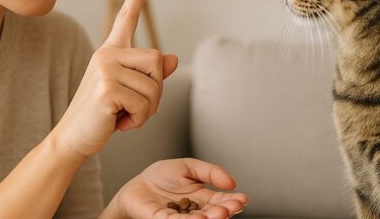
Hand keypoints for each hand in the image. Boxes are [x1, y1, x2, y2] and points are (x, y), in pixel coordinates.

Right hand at [52, 0, 178, 160]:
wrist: (74, 138)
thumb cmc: (103, 114)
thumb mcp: (129, 91)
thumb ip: (150, 75)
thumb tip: (173, 58)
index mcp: (112, 50)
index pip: (127, 15)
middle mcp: (107, 53)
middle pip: (158, 61)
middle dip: (156, 91)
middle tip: (132, 107)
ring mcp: (105, 69)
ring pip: (155, 87)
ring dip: (147, 111)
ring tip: (123, 115)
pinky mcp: (107, 88)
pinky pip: (144, 104)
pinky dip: (138, 121)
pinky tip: (117, 122)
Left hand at [106, 158, 248, 218]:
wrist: (137, 185)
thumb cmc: (160, 177)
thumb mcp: (189, 166)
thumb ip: (210, 172)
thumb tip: (232, 182)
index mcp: (202, 198)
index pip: (220, 201)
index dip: (232, 201)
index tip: (242, 199)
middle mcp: (194, 211)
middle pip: (212, 214)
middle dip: (225, 210)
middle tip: (233, 207)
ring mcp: (179, 217)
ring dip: (211, 218)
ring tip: (221, 213)